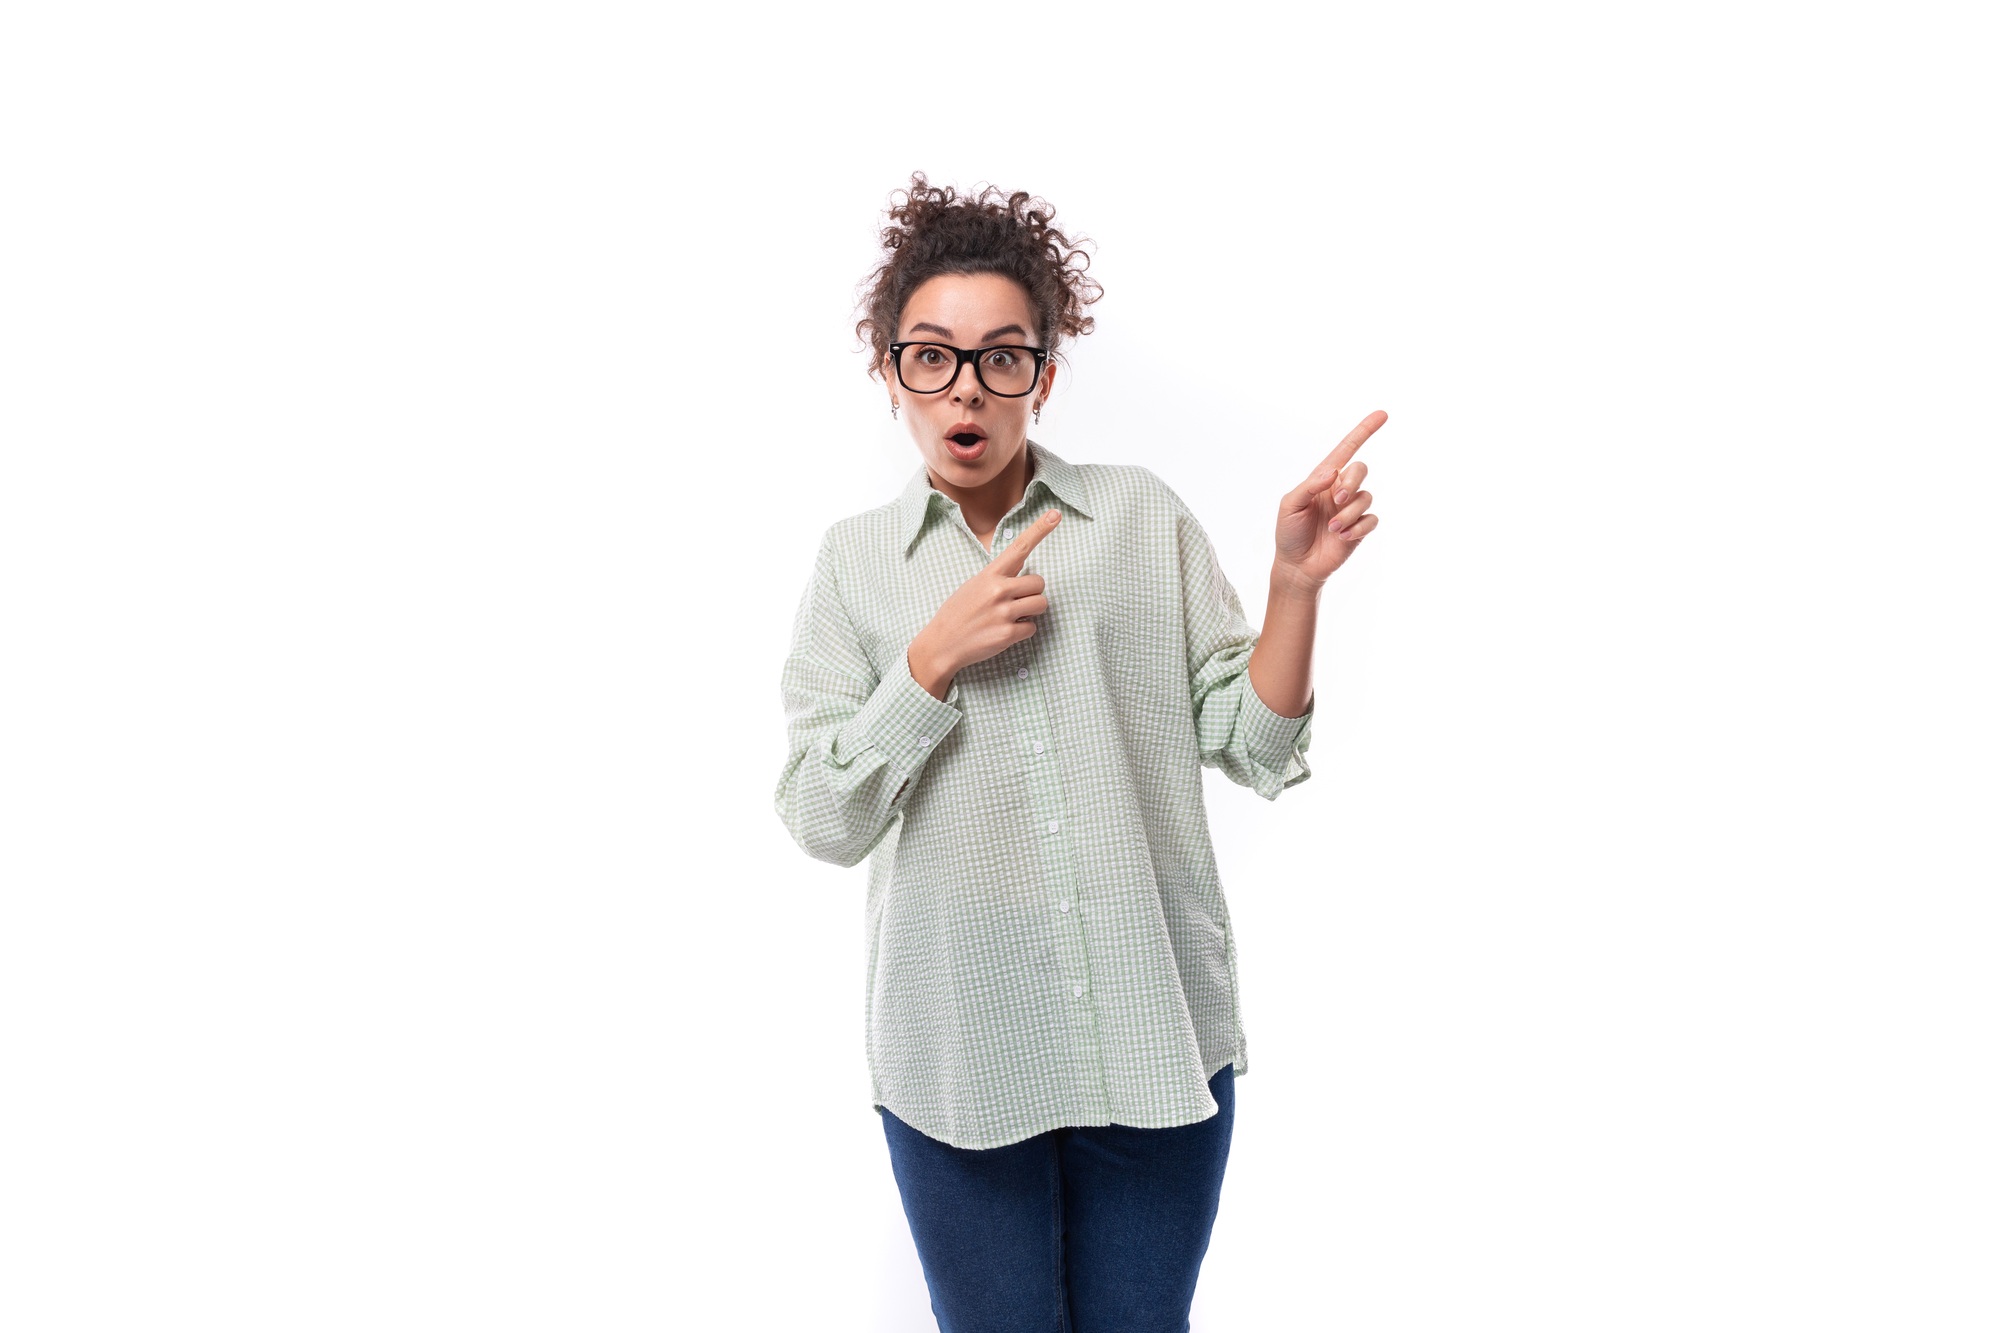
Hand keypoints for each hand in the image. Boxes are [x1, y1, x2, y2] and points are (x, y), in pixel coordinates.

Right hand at [908, 508, 1063, 696]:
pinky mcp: (1007, 634)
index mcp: (989, 574)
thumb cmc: (958, 613)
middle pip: (1040, 582)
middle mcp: (998, 590)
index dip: (1040, 529)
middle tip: (1017, 601)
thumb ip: (999, 577)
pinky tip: (1004, 631)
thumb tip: (1022, 571)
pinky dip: (1023, 631)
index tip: (1056, 514)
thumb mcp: (974, 585)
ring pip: (1042, 604)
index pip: (1020, 547)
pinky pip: (1032, 628)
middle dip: (1033, 592)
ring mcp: (1003, 613)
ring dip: (1032, 611)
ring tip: (1011, 616)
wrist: (942, 643)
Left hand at [1273, 409, 1384, 592]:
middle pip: (1360, 469)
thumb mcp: (1290, 505)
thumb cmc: (1289, 533)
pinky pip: (1371, 519)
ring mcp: (1351, 509)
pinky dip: (1357, 528)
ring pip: (1365, 497)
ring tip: (1331, 529)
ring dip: (1348, 513)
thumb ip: (1310, 486)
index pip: (1346, 449)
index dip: (1364, 431)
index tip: (1382, 414)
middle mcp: (1340, 490)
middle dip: (1351, 482)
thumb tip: (1333, 472)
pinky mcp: (1359, 528)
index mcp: (1322, 479)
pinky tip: (1342, 538)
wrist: (1297, 566)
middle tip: (1336, 500)